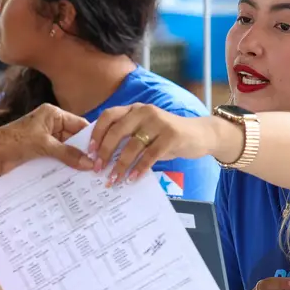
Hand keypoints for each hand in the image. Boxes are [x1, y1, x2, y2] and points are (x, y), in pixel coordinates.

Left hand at [0, 103, 91, 173]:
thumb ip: (68, 153)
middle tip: (100, 167)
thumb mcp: (44, 146)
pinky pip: (57, 158)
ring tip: (90, 175)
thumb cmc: (15, 142)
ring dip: (74, 161)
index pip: (79, 124)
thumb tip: (89, 163)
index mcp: (52, 114)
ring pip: (66, 150)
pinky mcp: (40, 151)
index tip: (104, 151)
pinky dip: (64, 166)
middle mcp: (50, 124)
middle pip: (74, 138)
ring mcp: (45, 139)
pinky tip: (74, 177)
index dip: (91, 138)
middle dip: (84, 152)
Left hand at [88, 103, 220, 185]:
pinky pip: (150, 155)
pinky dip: (140, 168)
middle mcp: (144, 111)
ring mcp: (159, 122)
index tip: (90, 152)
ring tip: (114, 179)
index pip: (108, 116)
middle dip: (105, 152)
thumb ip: (127, 137)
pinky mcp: (171, 135)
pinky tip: (133, 178)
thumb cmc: (166, 136)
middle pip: (117, 131)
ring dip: (121, 165)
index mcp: (134, 109)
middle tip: (98, 169)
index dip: (97, 134)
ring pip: (133, 146)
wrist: (199, 135)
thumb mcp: (145, 131)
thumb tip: (102, 156)